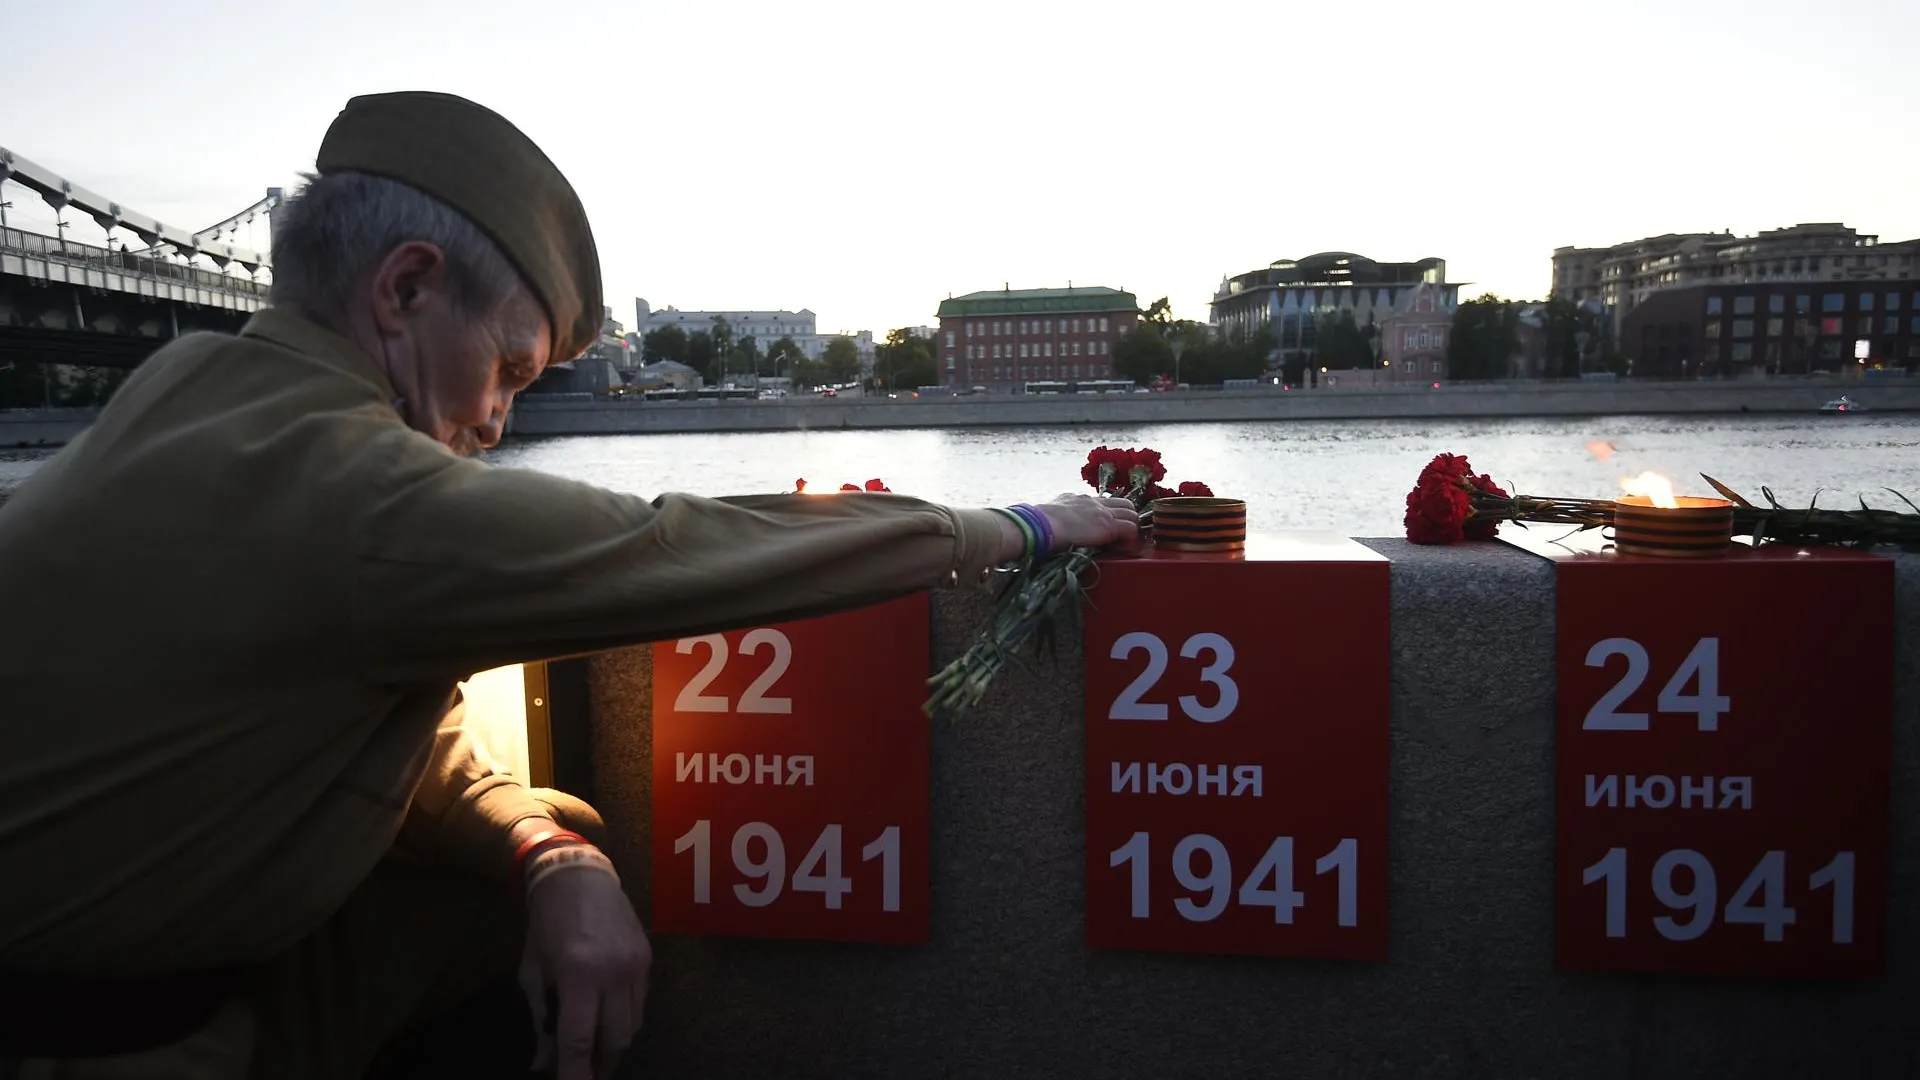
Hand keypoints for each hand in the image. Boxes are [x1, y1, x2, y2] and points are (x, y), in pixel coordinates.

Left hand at [519, 855, 651, 1078]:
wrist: (578, 877)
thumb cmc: (547, 926)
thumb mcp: (533, 973)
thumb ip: (541, 1021)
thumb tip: (543, 1064)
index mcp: (579, 976)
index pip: (580, 1041)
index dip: (576, 1074)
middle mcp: (614, 973)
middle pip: (616, 1040)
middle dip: (601, 1064)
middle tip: (584, 1070)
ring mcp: (636, 966)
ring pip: (633, 1026)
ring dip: (614, 1043)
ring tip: (595, 1046)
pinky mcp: (647, 959)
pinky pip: (640, 1004)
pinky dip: (624, 1018)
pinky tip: (608, 1014)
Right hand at [1034, 493, 1140, 553]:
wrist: (1039, 526)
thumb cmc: (1036, 526)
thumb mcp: (1048, 515)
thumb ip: (1056, 518)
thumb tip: (1052, 529)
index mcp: (1078, 499)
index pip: (1103, 502)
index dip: (1110, 515)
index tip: (1106, 531)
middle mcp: (1093, 501)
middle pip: (1124, 504)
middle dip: (1127, 519)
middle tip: (1121, 538)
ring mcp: (1102, 512)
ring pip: (1132, 514)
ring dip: (1131, 530)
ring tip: (1122, 546)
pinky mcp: (1108, 525)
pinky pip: (1131, 529)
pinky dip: (1130, 541)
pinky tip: (1121, 551)